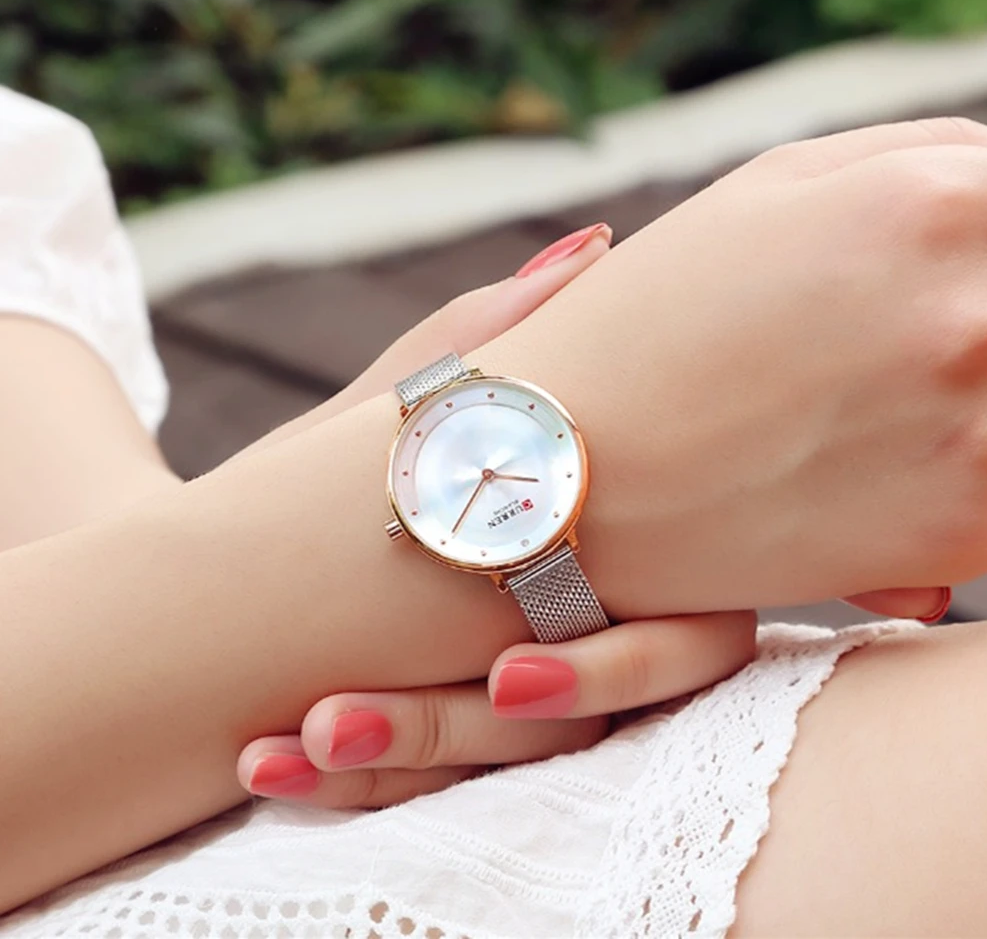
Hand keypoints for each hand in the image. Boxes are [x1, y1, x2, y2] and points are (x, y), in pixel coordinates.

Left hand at [235, 225, 754, 806]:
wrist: (270, 545)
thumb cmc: (362, 459)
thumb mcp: (422, 399)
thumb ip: (502, 335)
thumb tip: (594, 242)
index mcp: (601, 566)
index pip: (679, 644)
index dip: (609, 670)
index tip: (508, 670)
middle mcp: (571, 643)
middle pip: (568, 730)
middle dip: (453, 732)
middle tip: (335, 720)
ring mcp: (506, 704)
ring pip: (492, 771)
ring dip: (389, 764)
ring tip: (282, 747)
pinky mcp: (438, 742)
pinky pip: (419, 795)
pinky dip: (345, 789)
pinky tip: (255, 762)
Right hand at [473, 117, 986, 614]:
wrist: (561, 478)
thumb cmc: (650, 324)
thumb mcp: (767, 191)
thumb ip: (924, 159)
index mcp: (934, 203)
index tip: (951, 282)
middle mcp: (979, 316)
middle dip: (976, 326)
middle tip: (892, 352)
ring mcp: (984, 437)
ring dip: (982, 403)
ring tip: (878, 415)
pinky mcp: (964, 537)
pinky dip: (972, 476)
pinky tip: (882, 471)